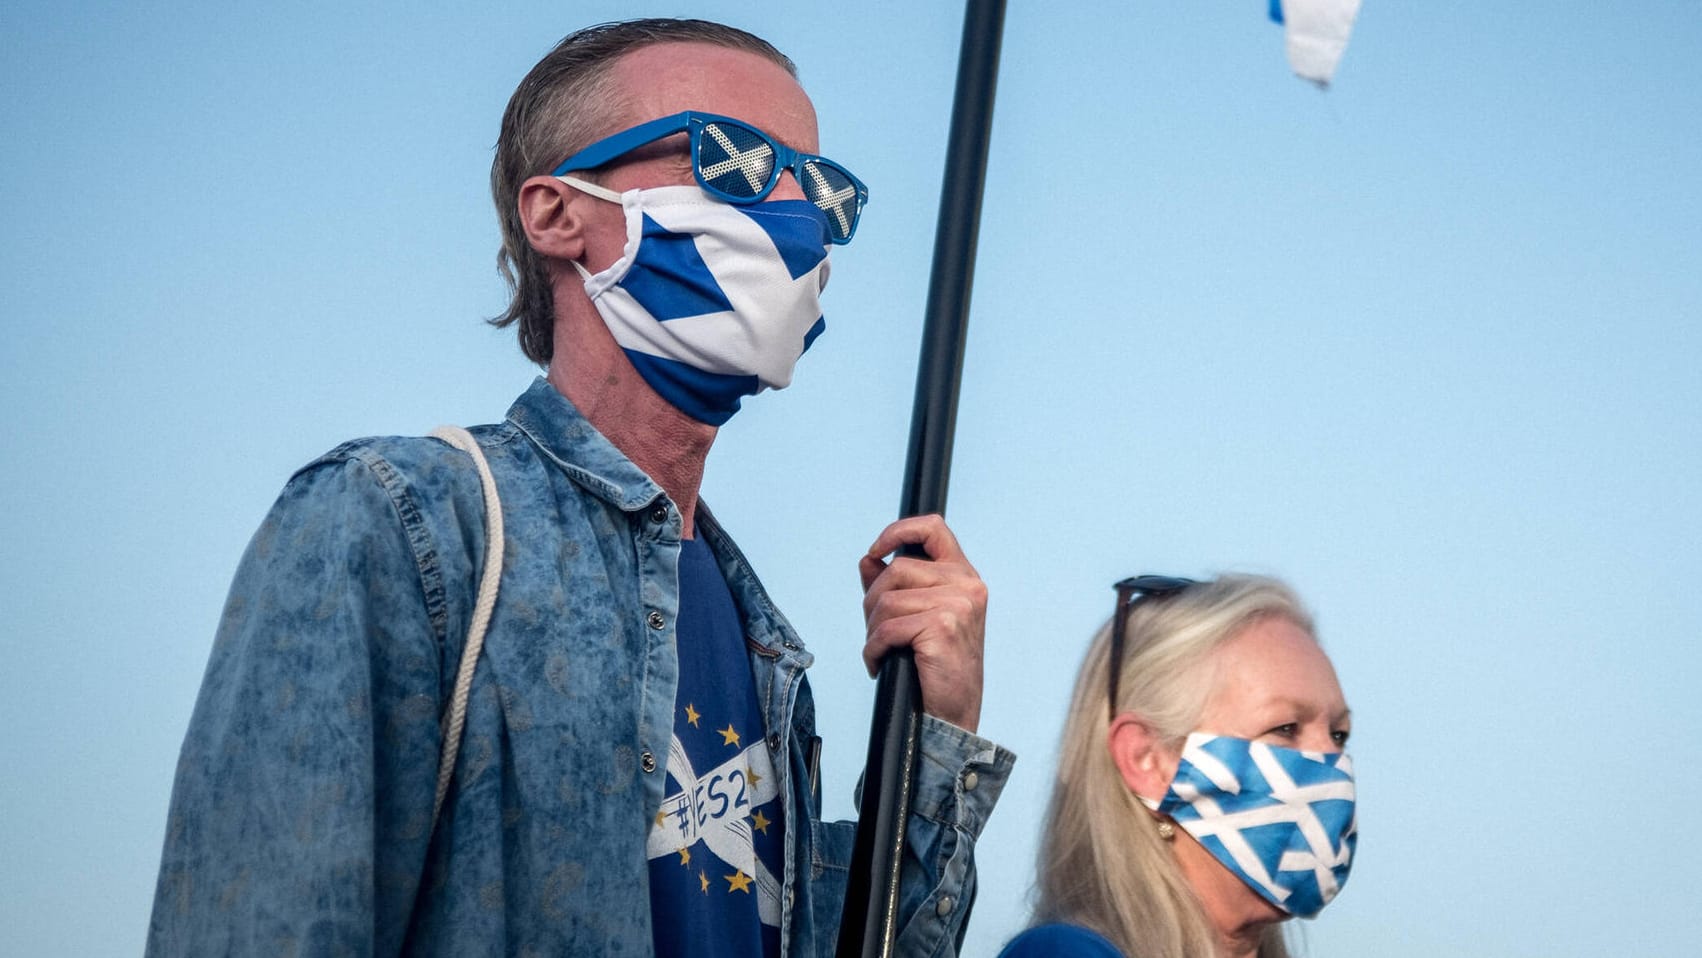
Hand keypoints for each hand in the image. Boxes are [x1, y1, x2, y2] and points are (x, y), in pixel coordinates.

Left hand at [858, 514, 985, 732]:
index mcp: (965, 578)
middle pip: (896, 570)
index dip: (899, 531)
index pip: (933, 529)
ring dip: (873, 631)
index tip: (877, 551)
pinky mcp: (942, 626)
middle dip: (874, 602)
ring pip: (887, 600)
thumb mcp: (916, 619)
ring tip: (884, 652)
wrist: (953, 715)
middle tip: (878, 633)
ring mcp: (958, 605)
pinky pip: (886, 629)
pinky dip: (873, 650)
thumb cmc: (937, 669)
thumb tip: (868, 561)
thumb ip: (894, 586)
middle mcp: (967, 586)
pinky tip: (881, 663)